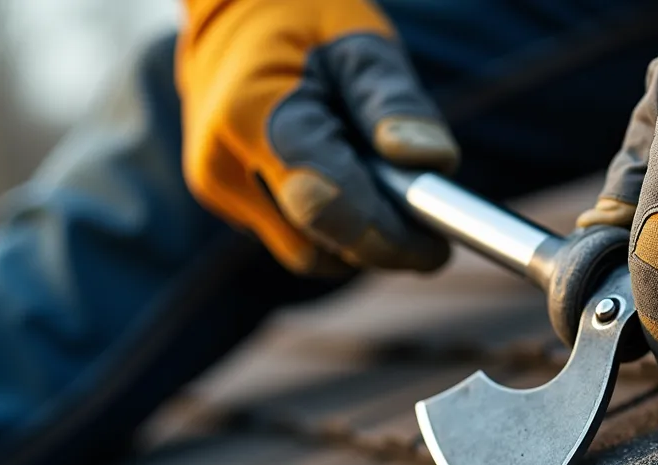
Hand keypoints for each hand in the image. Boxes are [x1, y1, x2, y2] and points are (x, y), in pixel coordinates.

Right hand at [177, 0, 457, 274]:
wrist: (233, 10)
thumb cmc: (303, 17)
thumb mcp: (359, 41)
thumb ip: (394, 101)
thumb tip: (430, 161)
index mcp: (252, 115)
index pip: (325, 205)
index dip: (387, 238)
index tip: (437, 247)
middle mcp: (224, 164)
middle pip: (317, 244)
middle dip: (378, 241)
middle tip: (425, 220)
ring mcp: (219, 188)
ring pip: (307, 248)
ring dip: (355, 233)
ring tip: (380, 178)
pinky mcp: (227, 200)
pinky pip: (293, 232)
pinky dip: (331, 221)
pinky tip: (346, 174)